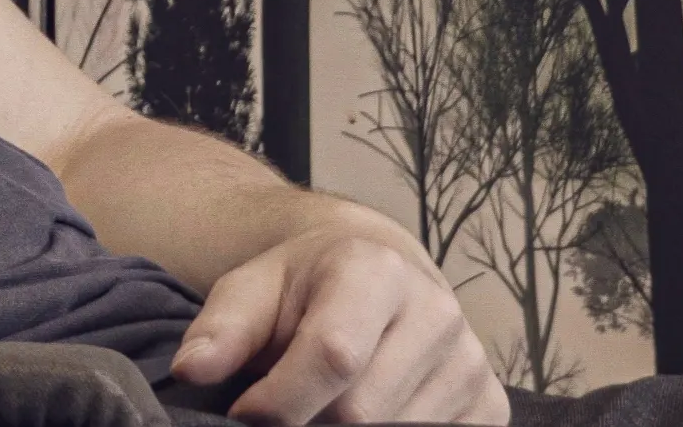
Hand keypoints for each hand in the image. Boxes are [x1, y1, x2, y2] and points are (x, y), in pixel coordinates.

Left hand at [169, 221, 505, 425]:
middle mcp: (436, 313)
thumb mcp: (253, 289)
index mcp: (377, 271)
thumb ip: (221, 328)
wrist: (375, 279)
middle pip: (362, 414)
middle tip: (288, 411)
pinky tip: (373, 419)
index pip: (334, 356)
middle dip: (309, 424)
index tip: (244, 412)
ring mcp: (469, 363)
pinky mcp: (490, 405)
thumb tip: (192, 370)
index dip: (279, 401)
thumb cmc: (304, 289)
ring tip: (325, 408)